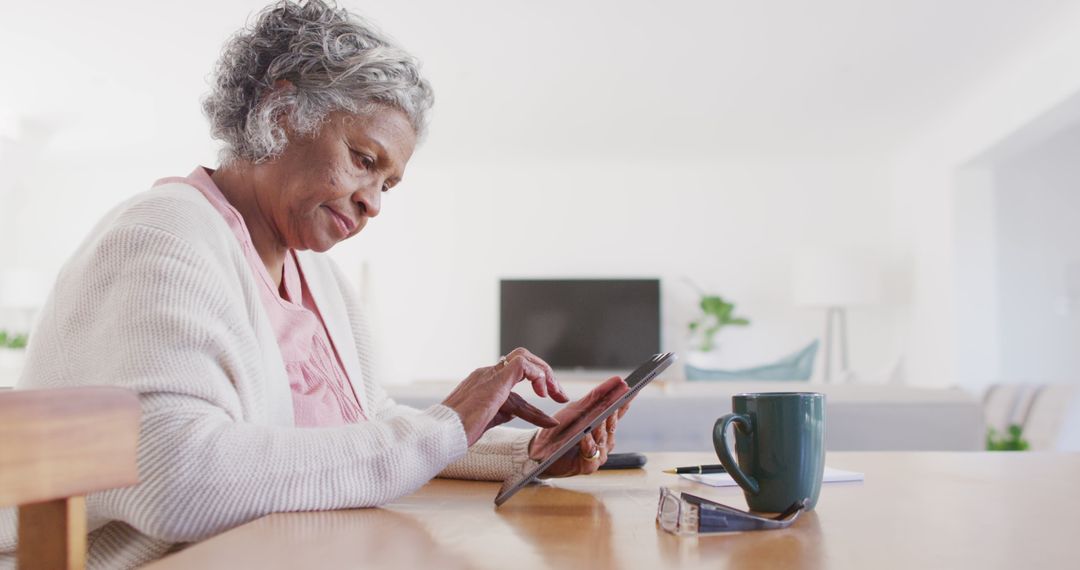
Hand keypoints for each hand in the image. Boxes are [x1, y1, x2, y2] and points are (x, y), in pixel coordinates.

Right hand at [442, 347, 569, 445]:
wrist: (441, 433)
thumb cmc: (456, 432)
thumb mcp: (484, 420)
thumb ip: (500, 413)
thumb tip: (515, 412)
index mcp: (482, 383)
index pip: (516, 380)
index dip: (536, 394)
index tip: (551, 416)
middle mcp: (486, 374)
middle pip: (523, 362)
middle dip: (545, 376)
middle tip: (560, 396)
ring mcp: (490, 375)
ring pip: (525, 358)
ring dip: (545, 374)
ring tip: (556, 394)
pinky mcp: (496, 379)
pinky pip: (523, 364)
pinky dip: (538, 376)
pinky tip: (543, 394)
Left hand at [529, 376, 630, 477]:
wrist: (539, 452)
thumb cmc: (558, 430)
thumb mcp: (575, 410)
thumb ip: (594, 398)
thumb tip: (616, 381)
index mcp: (602, 426)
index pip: (617, 412)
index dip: (624, 400)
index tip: (629, 387)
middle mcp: (604, 440)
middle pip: (611, 423)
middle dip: (614, 410)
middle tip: (617, 398)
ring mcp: (598, 454)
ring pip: (603, 437)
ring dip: (601, 426)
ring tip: (602, 414)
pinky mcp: (589, 465)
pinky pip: (591, 452)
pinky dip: (587, 442)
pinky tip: (584, 435)